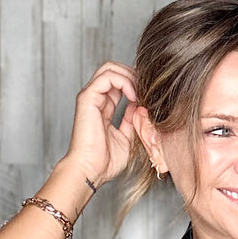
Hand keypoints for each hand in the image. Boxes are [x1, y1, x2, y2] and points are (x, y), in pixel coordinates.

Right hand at [64, 62, 138, 186]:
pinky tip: (133, 96)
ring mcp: (90, 96)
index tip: (150, 95)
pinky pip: (107, 76)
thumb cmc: (106, 161)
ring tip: (140, 92)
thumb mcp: (126, 137)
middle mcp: (95, 99)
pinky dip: (123, 81)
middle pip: (114, 69)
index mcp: (103, 107)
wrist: (91, 170)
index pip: (119, 82)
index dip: (136, 83)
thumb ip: (131, 120)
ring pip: (110, 68)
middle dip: (134, 74)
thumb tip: (139, 106)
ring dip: (130, 76)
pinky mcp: (87, 98)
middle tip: (147, 89)